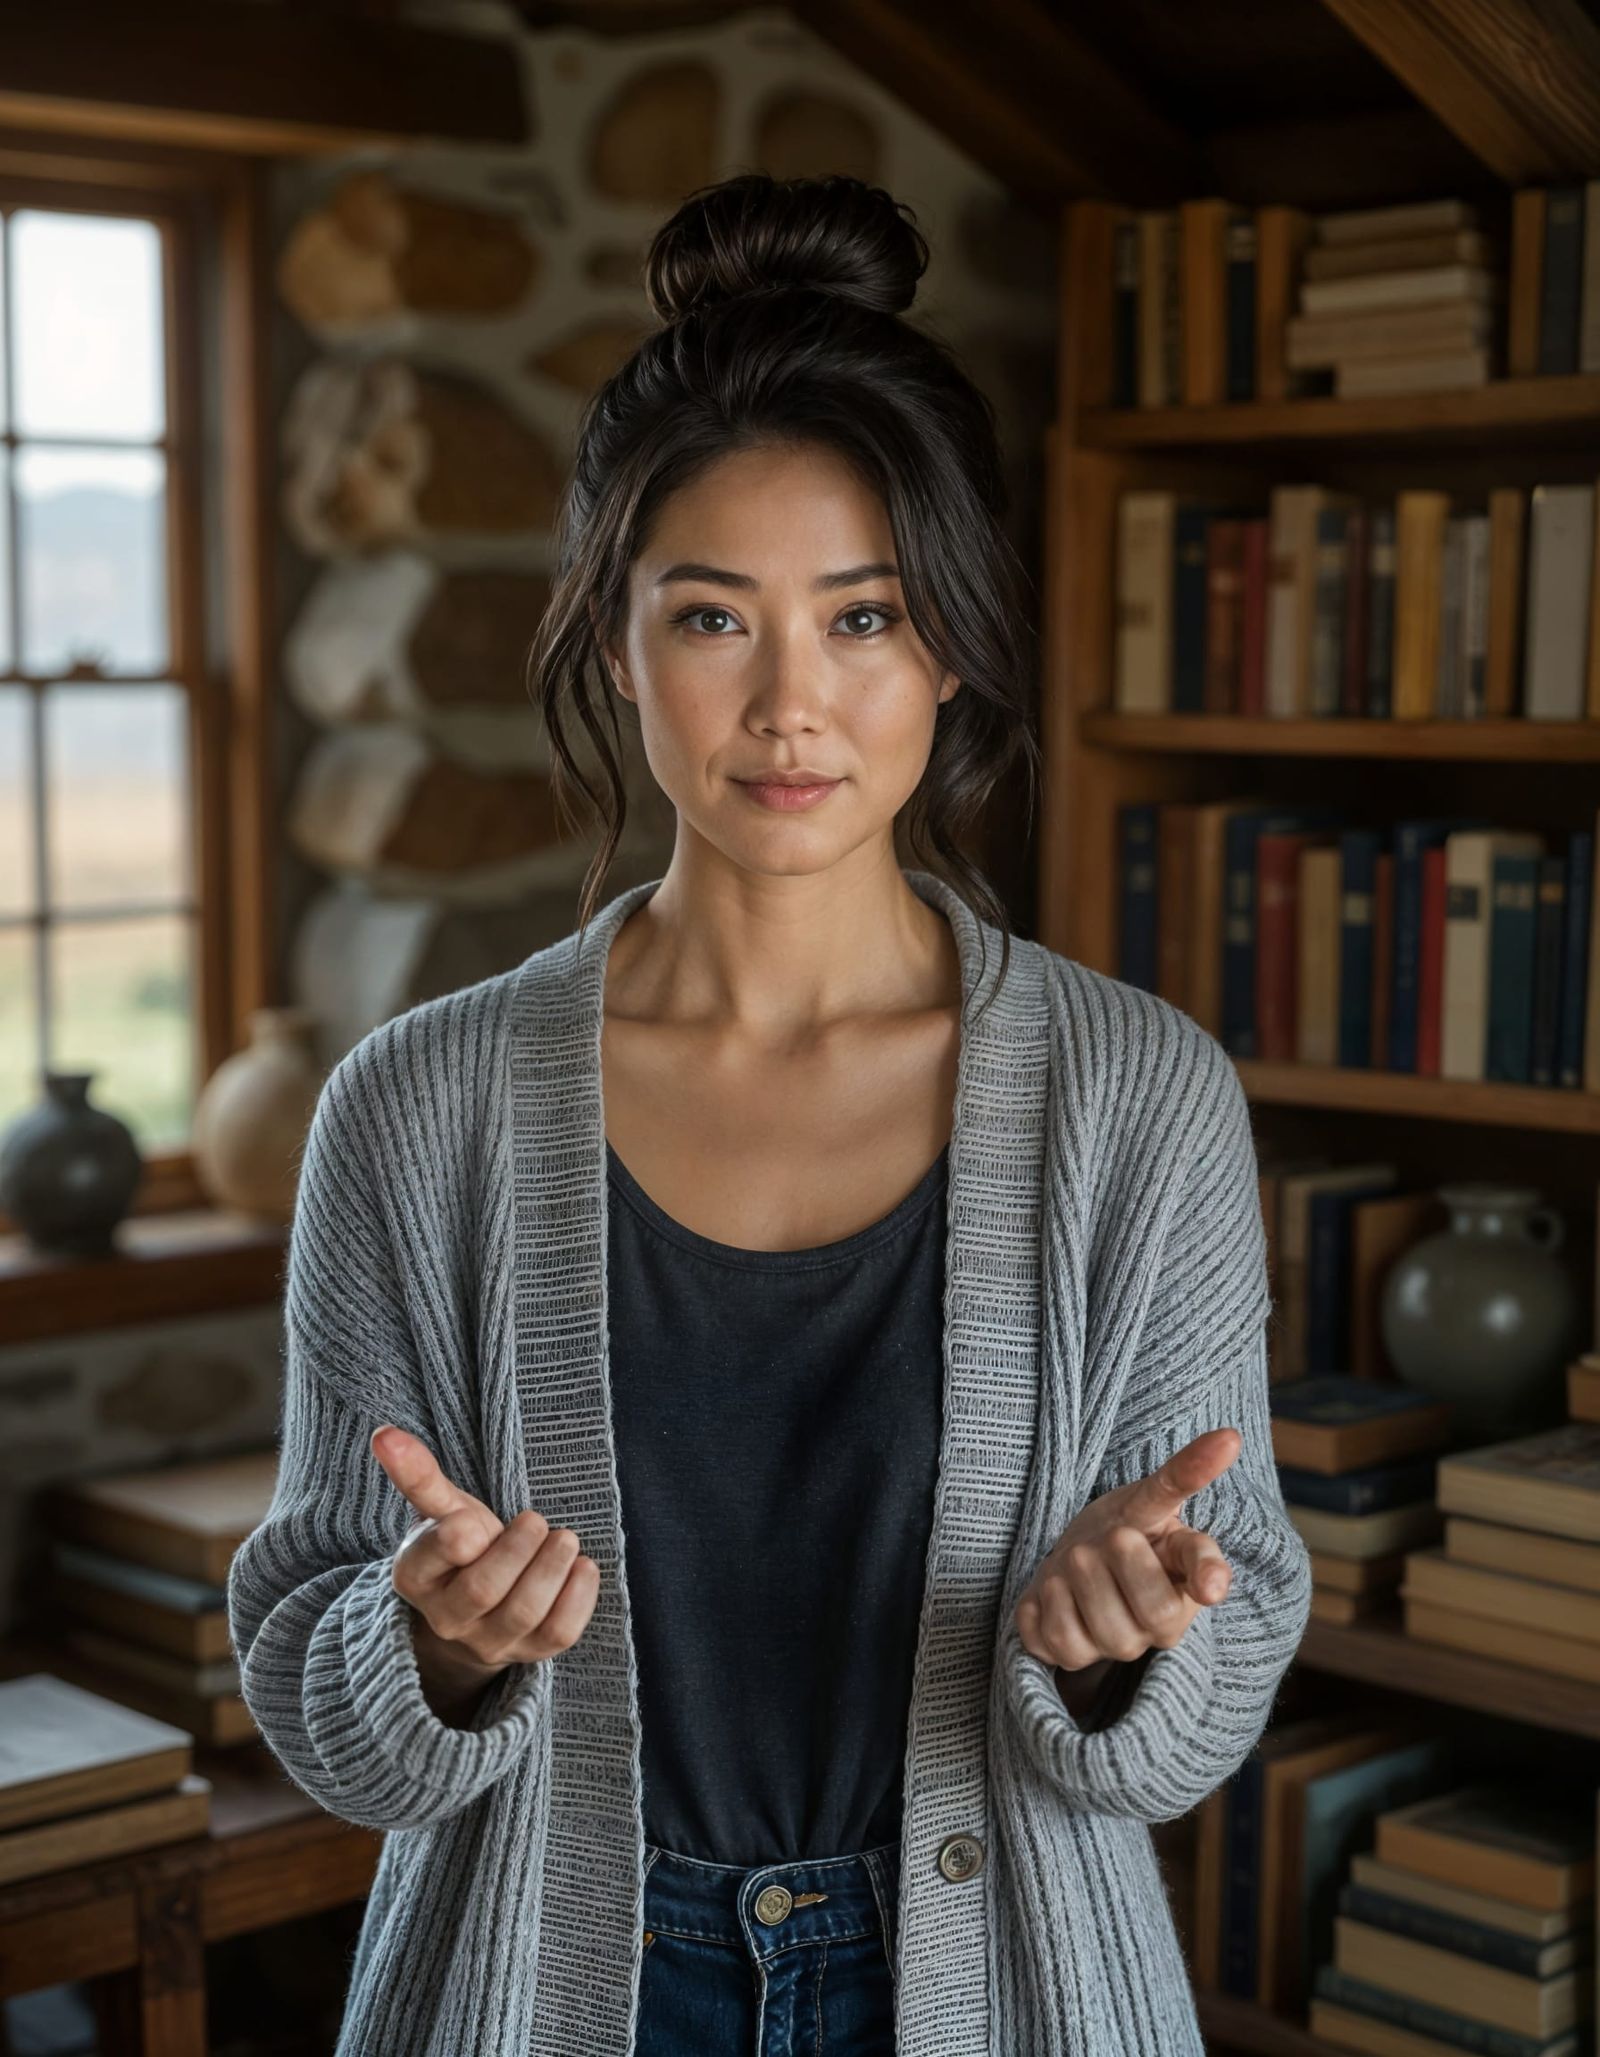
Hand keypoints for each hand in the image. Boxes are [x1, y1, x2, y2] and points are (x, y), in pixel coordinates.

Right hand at [371, 1424, 601, 1678]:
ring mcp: (490, 1642)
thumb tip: (384, 1434)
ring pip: (524, 1613)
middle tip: (535, 1520)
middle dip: (516, 1550)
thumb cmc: (460, 1543)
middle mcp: (447, 1619)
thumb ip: (419, 1475)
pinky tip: (582, 1567)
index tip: (473, 1519)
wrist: (480, 1606)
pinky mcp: (531, 1652)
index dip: (454, 1540)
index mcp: (416, 1577)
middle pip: (482, 1590)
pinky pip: (559, 1634)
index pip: (429, 1561)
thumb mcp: (441, 1510)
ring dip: (552, 1569)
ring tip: (565, 1539)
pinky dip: (579, 1597)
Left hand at [1014, 1427, 1239, 1673]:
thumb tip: (1230, 1437)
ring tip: (1077, 1558)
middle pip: (1157, 1615)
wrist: (1072, 1560)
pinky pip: (1059, 1645)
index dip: (1208, 1579)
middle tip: (1110, 1537)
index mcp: (1187, 1577)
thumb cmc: (1122, 1530)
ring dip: (1079, 1581)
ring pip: (1106, 1633)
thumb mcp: (1147, 1500)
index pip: (1204, 1576)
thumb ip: (1182, 1476)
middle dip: (1123, 1566)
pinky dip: (1045, 1607)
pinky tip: (1054, 1588)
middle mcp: (1161, 1622)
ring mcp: (1119, 1644)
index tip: (1210, 1585)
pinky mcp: (1073, 1655)